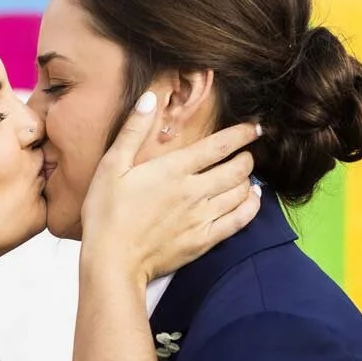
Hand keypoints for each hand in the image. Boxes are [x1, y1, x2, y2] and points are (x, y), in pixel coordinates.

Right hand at [80, 92, 261, 283]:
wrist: (112, 261)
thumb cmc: (106, 213)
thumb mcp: (111, 166)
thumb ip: (133, 131)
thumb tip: (150, 98)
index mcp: (173, 169)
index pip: (218, 145)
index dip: (242, 134)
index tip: (255, 127)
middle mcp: (194, 191)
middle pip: (237, 168)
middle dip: (247, 157)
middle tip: (247, 153)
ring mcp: (202, 217)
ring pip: (240, 193)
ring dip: (248, 180)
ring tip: (246, 175)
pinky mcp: (204, 241)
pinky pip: (239, 221)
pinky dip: (250, 207)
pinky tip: (251, 200)